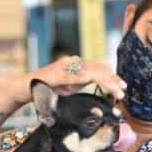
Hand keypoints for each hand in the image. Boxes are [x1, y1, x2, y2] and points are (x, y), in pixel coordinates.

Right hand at [5, 56, 126, 107]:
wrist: (27, 88)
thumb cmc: (48, 88)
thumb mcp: (70, 85)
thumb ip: (83, 81)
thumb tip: (99, 79)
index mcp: (76, 65)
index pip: (98, 68)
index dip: (111, 76)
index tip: (123, 86)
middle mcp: (72, 62)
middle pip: (97, 68)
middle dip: (112, 79)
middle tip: (124, 89)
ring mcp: (65, 67)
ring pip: (90, 71)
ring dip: (105, 80)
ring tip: (115, 89)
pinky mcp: (57, 74)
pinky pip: (73, 75)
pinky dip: (83, 77)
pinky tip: (92, 79)